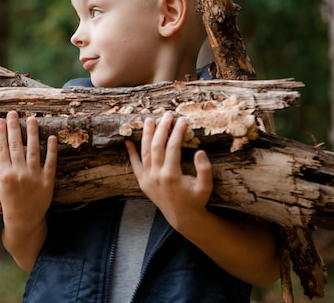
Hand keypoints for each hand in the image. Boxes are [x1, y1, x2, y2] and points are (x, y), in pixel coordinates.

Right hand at [0, 111, 56, 270]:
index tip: (0, 119)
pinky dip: (51, 150)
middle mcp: (18, 174)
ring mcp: (34, 177)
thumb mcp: (0, 183)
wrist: (23, 220)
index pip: (1, 148)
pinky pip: (50, 163)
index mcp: (4, 174)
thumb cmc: (10, 199)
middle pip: (16, 146)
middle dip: (14, 128)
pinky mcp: (48, 182)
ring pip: (33, 151)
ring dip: (32, 134)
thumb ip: (0, 164)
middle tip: (13, 113)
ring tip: (32, 119)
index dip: (0, 133)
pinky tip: (52, 137)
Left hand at [125, 112, 213, 229]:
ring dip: (146, 135)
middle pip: (156, 146)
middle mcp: (157, 176)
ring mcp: (148, 179)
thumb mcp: (206, 187)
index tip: (183, 120)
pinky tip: (128, 141)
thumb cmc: (196, 200)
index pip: (173, 147)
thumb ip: (205, 170)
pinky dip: (131, 153)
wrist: (182, 217)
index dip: (177, 132)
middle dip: (162, 128)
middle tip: (167, 115)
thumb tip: (200, 152)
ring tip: (149, 120)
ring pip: (145, 152)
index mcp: (172, 175)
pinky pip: (135, 165)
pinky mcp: (143, 182)